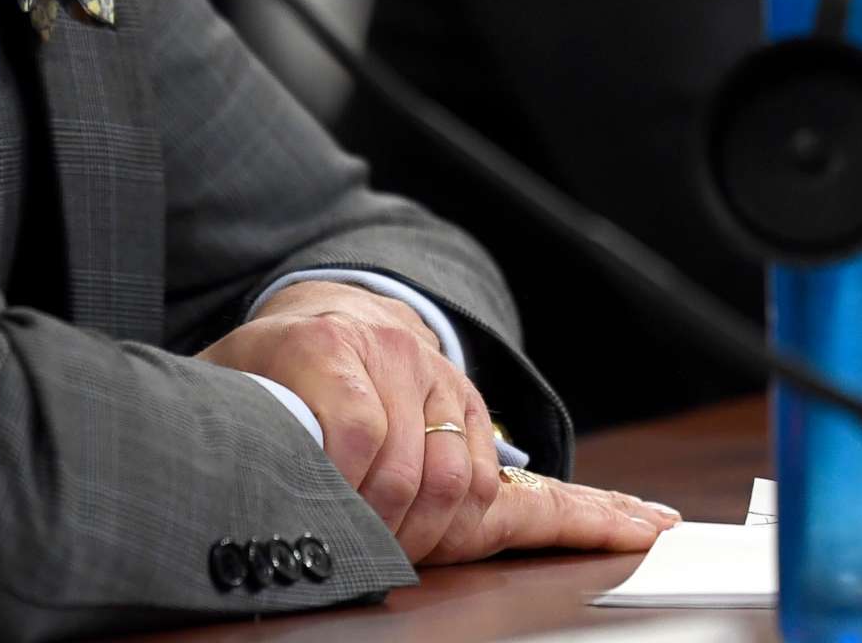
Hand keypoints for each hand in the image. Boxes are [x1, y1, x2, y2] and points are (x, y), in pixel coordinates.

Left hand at [195, 281, 676, 561]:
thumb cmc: (259, 376)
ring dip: (429, 535)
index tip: (310, 524)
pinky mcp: (480, 434)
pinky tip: (639, 527)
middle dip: (383, 529)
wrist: (311, 317)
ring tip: (391, 541)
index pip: (356, 434)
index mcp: (328, 344)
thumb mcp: (222, 393)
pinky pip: (538, 491)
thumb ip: (237, 433)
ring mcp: (450, 393)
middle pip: (417, 474)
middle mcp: (400, 355)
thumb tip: (241, 493)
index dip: (336, 493)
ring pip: (464, 491)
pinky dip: (589, 516)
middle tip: (348, 543)